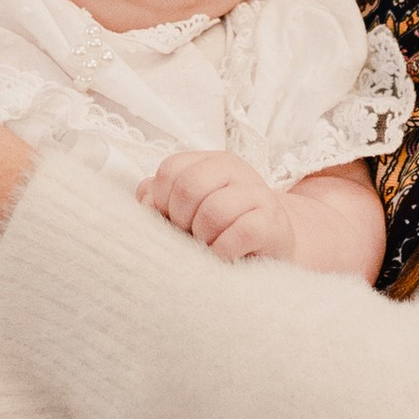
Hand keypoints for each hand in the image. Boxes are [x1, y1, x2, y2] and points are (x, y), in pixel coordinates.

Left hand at [138, 149, 295, 263]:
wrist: (269, 249)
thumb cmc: (220, 230)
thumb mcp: (187, 211)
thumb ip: (159, 201)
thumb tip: (146, 203)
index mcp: (210, 162)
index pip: (170, 169)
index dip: (162, 200)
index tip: (172, 219)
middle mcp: (235, 171)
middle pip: (189, 186)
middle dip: (182, 219)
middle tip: (191, 235)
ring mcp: (258, 194)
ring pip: (214, 211)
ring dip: (204, 238)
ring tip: (210, 246)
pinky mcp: (272, 222)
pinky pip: (240, 233)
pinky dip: (224, 251)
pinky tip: (224, 256)